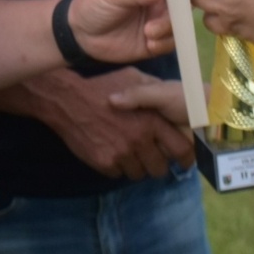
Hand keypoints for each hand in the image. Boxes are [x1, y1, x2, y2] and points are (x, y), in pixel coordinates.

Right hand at [32, 68, 192, 179]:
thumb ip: (153, 92)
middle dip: (157, 163)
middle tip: (150, 155)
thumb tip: (172, 98)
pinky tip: (112, 150)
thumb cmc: (102, 86)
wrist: (68, 99)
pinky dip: (117, 166)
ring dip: (137, 166)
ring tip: (129, 152)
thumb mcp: (133, 78)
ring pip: (139, 174)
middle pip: (160, 169)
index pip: (181, 150)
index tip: (183, 160)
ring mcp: (121, 154)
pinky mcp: (104, 163)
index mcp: (151, 120)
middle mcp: (139, 140)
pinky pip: (118, 174)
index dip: (185, 157)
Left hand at [68, 0, 172, 63]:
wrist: (81, 35)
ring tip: (148, 33)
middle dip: (178, 11)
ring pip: (180, 23)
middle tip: (161, 19)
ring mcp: (160, 18)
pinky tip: (149, 43)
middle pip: (184, 0)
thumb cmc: (94, 3)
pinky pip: (171, 42)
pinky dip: (163, 44)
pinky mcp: (157, 39)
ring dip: (168, 29)